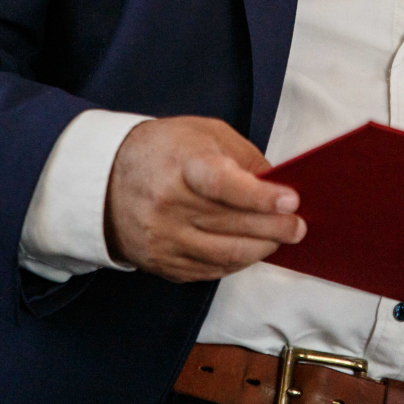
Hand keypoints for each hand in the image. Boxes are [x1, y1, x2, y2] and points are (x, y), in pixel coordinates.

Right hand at [103, 116, 305, 282]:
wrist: (105, 179)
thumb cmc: (164, 149)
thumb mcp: (205, 133)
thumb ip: (244, 157)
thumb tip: (279, 185)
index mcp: (181, 166)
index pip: (224, 186)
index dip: (261, 196)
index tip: (291, 201)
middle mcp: (169, 206)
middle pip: (232, 224)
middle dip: (275, 228)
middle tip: (299, 226)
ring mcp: (163, 239)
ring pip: (225, 254)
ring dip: (262, 249)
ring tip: (282, 238)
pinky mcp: (161, 263)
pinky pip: (209, 270)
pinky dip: (237, 262)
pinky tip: (253, 251)